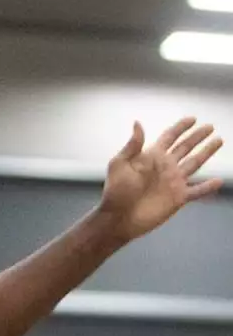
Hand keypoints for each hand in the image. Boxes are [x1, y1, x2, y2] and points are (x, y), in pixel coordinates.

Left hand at [98, 117, 223, 243]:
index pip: (169, 137)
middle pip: (185, 147)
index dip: (180, 128)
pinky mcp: (179, 197)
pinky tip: (219, 181)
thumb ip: (132, 145)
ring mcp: (173, 182)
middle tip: (210, 127)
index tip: (192, 119)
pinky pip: (197, 191)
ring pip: (195, 163)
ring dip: (206, 152)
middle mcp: (165, 166)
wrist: (119, 217)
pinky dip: (208, 187)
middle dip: (197, 136)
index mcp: (151, 156)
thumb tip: (138, 123)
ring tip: (218, 141)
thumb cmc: (116, 190)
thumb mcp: (119, 164)